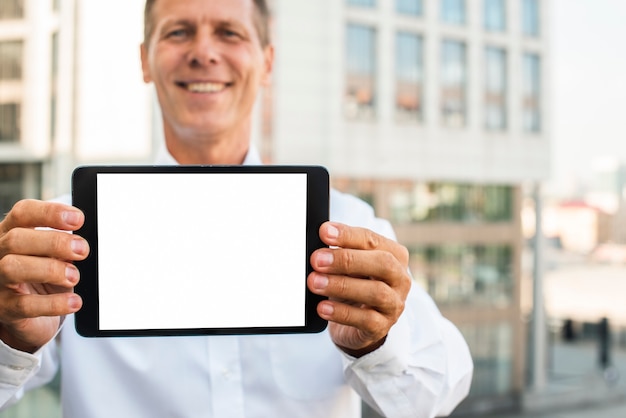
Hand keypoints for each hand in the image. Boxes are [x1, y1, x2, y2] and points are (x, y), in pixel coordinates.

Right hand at [0, 200, 87, 352]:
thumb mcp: (55, 255)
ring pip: (12, 268)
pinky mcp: (5, 309)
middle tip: (82, 250)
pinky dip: (54, 303)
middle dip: (54, 242)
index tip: (78, 219)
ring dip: (50, 270)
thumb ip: (64, 243)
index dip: (50, 213)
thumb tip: (82, 241)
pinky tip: (73, 301)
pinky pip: (25, 305)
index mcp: (11, 233)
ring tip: (73, 276)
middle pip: (16, 239)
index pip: (23, 213)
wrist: (33, 316)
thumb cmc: (45, 277)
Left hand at [308, 222, 410, 356]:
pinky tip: (322, 307)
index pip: (372, 240)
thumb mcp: (348, 266)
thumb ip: (339, 252)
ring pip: (376, 292)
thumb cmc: (353, 285)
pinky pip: (366, 320)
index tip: (324, 232)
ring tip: (314, 282)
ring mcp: (394, 304)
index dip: (347, 236)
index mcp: (394, 255)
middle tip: (317, 260)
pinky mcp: (382, 327)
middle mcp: (400, 278)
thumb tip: (319, 247)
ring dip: (341, 285)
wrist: (355, 324)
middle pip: (382, 263)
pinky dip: (341, 312)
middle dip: (347, 260)